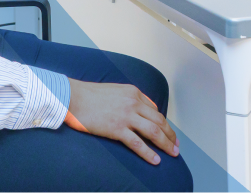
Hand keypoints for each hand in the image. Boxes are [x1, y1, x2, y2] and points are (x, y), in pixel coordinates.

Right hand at [64, 79, 179, 164]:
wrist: (73, 97)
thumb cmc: (91, 95)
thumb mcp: (116, 91)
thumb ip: (130, 99)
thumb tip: (142, 111)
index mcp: (134, 93)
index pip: (155, 111)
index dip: (165, 124)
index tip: (170, 134)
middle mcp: (133, 103)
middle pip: (159, 121)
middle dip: (170, 135)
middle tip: (176, 146)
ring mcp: (126, 116)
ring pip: (153, 132)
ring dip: (166, 144)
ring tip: (173, 154)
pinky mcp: (117, 128)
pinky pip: (137, 143)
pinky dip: (149, 153)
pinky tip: (156, 160)